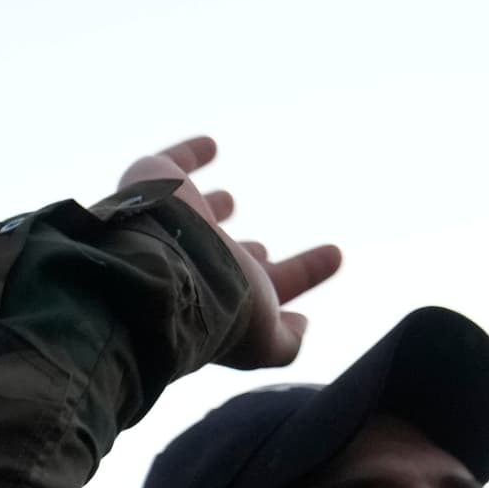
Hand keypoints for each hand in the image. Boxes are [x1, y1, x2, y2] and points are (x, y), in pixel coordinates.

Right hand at [115, 137, 340, 369]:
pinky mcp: (155, 185)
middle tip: (260, 249)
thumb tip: (302, 326)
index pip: (271, 287)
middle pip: (227, 257)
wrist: (155, 265)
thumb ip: (286, 342)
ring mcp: (175, 223)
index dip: (302, 273)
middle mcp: (198, 259)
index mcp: (226, 294)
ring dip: (213, 210)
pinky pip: (173, 163)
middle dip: (243, 255)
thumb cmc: (215, 305)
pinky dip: (189, 153)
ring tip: (229, 200)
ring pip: (197, 216)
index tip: (334, 257)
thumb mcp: (263, 338)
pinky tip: (210, 145)